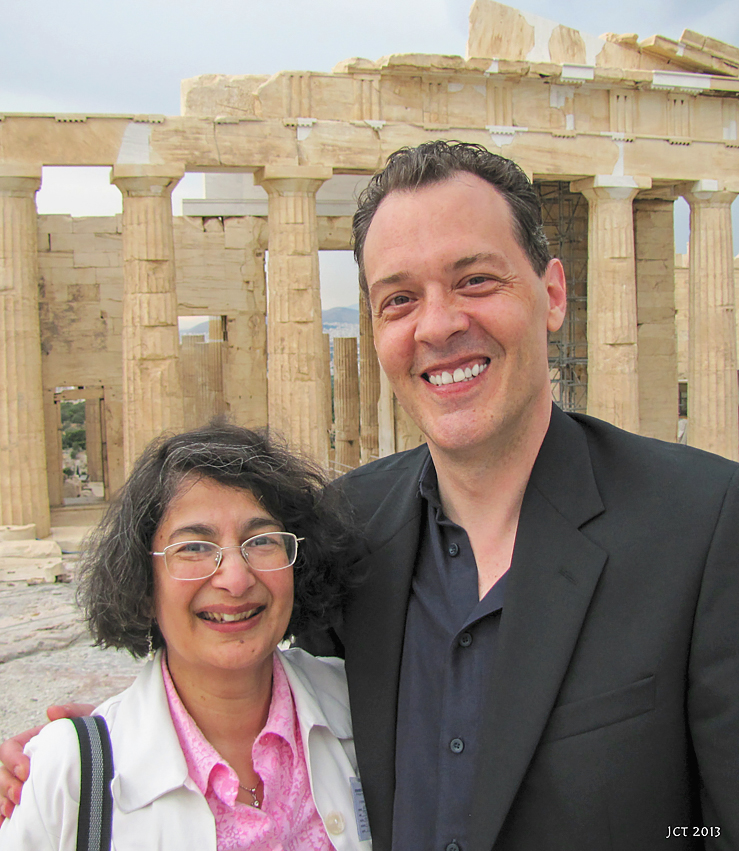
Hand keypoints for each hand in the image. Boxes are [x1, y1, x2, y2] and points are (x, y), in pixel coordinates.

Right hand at [0, 703, 93, 823]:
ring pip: (4, 791)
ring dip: (5, 801)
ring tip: (16, 810)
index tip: (27, 771)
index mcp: (34, 741)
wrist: (110, 752)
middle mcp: (27, 762)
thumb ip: (70, 711)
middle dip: (8, 785)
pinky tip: (7, 822)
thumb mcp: (86, 719)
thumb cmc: (95, 734)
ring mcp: (28, 781)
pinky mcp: (34, 798)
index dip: (13, 760)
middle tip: (21, 795)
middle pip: (3, 773)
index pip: (9, 748)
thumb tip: (51, 711)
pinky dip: (5, 816)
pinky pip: (11, 808)